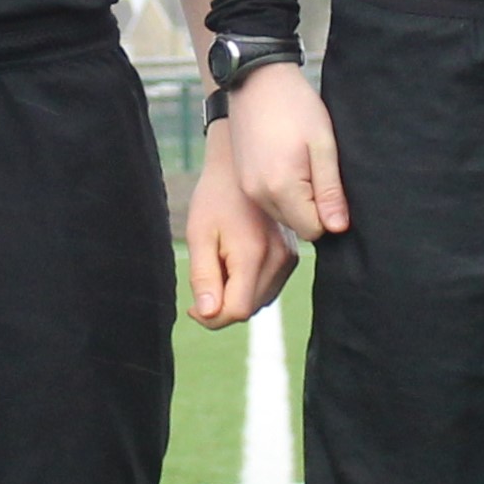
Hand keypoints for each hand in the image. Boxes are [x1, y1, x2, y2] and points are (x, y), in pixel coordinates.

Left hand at [184, 123, 299, 325]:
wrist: (241, 166)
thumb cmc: (215, 197)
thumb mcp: (199, 234)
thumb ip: (204, 277)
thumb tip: (207, 314)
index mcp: (254, 255)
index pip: (237, 311)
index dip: (212, 317)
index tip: (192, 307)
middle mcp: (279, 260)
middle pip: (249, 309)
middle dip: (222, 307)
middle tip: (202, 283)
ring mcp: (289, 258)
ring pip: (260, 301)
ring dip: (235, 297)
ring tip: (217, 268)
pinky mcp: (291, 256)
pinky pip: (268, 288)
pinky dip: (248, 287)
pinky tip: (232, 265)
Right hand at [223, 61, 345, 241]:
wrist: (257, 80)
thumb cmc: (296, 106)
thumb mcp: (323, 145)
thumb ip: (330, 189)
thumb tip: (338, 228)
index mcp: (281, 187)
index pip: (313, 230)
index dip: (328, 213)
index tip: (330, 183)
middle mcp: (259, 194)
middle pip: (297, 225)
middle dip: (312, 207)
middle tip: (316, 168)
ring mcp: (248, 189)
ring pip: (284, 215)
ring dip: (298, 200)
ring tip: (301, 162)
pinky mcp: (244, 181)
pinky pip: (270, 202)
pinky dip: (282, 191)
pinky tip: (287, 163)